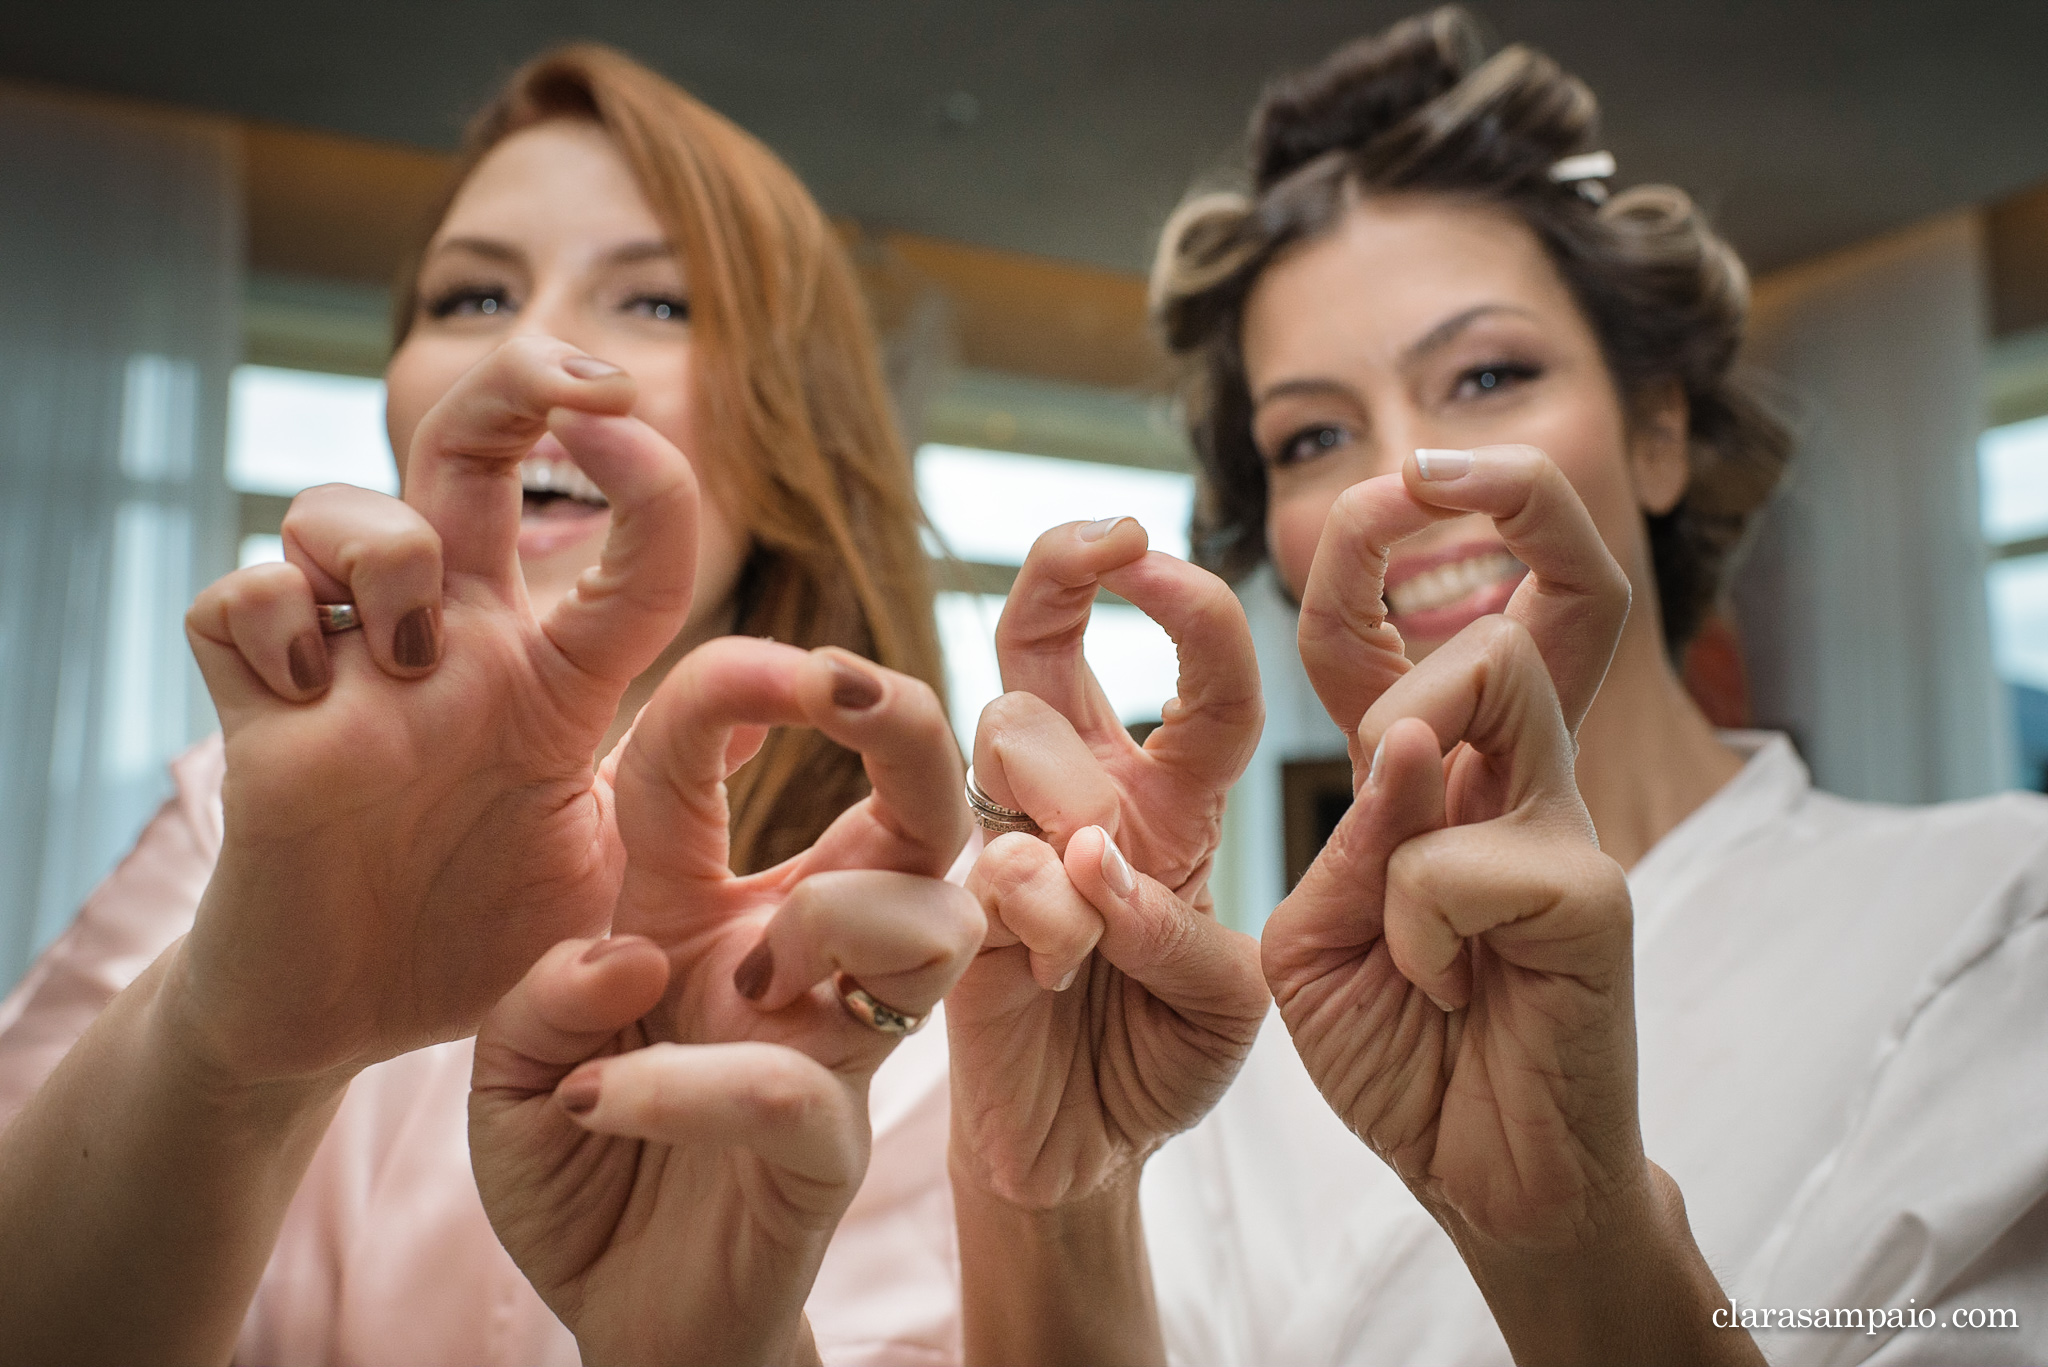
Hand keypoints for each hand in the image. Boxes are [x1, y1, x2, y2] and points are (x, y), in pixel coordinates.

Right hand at [174, 336, 699, 1088]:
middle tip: (572, 392)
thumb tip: (730, 779)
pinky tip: (303, 702)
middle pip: (469, 455)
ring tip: (410, 661)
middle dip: (516, 386)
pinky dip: (270, 622)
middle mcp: (455, 649)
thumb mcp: (599, 887)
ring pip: (345, 506)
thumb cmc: (479, 942)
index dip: (648, 478)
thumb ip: (664, 829)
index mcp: (555, 683)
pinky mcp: (259, 713)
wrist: (344, 1020)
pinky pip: (237, 600)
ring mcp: (353, 672)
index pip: (623, 553)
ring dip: (388, 550)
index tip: (647, 432)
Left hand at [471, 638, 981, 1366]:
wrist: (617, 1321)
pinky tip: (590, 1102)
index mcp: (705, 902)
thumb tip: (629, 951)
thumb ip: (542, 993)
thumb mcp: (508, 1068)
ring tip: (721, 979)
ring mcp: (830, 1043)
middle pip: (916, 810)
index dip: (740, 684)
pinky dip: (685, 1083)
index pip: (735, 758)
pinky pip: (793, 1083)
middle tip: (848, 682)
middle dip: (906, 725)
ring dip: (834, 914)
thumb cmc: (579, 1170)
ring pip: (926, 923)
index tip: (736, 652)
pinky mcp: (827, 1147)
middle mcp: (792, 954)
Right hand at [947, 517, 1268, 1208]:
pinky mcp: (950, 899)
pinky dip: (1041, 906)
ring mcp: (1006, 839)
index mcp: (1169, 802)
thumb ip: (1185, 927)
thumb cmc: (1163, 1058)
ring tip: (1098, 907)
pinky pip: (989, 854)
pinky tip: (1058, 969)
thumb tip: (1089, 858)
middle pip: (1043, 641)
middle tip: (1111, 541)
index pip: (1193, 680)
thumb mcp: (1233, 998)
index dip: (1185, 607)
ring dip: (1070, 794)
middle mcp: (1081, 798)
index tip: (1165, 547)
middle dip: (1067, 565)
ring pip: (1012, 731)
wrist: (1079, 1154)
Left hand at [1266, 445, 1755, 1364]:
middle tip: (1371, 705)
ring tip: (1394, 898)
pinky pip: (1461, 853)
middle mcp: (1517, 780)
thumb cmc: (1403, 1051)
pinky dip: (1412, 927)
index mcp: (1446, 780)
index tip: (1382, 483)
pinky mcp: (1594, 895)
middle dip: (1402, 575)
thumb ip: (1349, 839)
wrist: (1485, 1177)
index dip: (1391, 547)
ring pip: (1493, 675)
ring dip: (1397, 769)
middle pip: (1495, 605)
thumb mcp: (1323, 937)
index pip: (1431, 628)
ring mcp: (1564, 826)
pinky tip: (1432, 988)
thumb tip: (1405, 745)